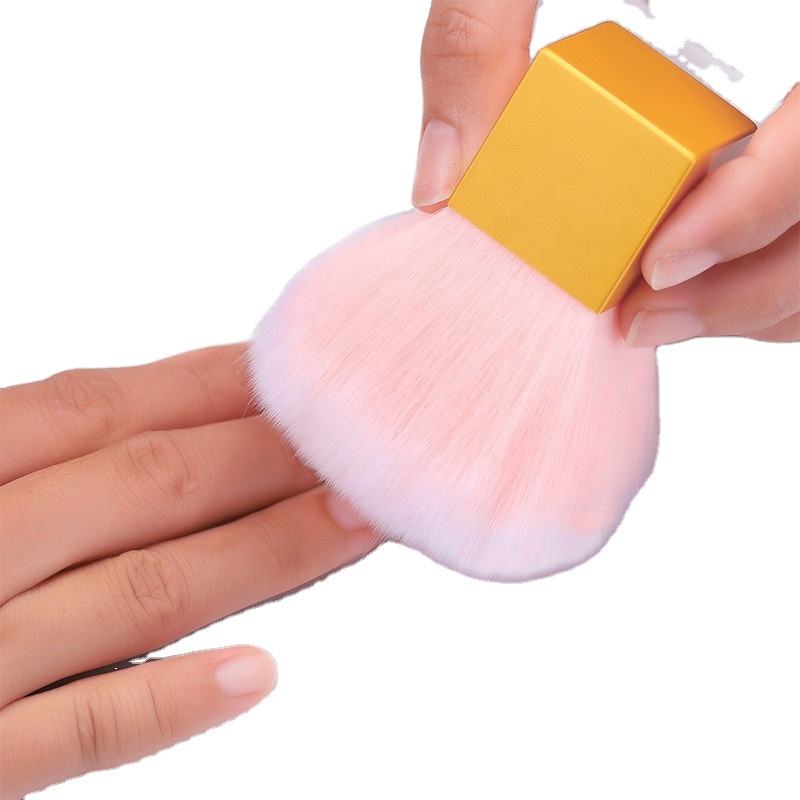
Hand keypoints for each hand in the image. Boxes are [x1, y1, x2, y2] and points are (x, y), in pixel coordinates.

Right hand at [0, 345, 375, 797]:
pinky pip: (64, 739)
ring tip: (358, 519)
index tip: (300, 370)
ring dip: (259, 553)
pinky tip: (257, 676)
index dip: (208, 384)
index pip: (95, 408)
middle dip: (262, 453)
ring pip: (134, 591)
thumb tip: (132, 426)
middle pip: (137, 482)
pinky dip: (158, 704)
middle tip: (366, 432)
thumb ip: (21, 462)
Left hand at [412, 1, 798, 343]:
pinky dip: (761, 275)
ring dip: (754, 296)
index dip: (757, 211)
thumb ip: (478, 32)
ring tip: (656, 315)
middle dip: (748, 289)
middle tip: (639, 320)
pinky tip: (690, 278)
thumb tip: (442, 180)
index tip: (655, 266)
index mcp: (793, 6)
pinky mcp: (793, 129)